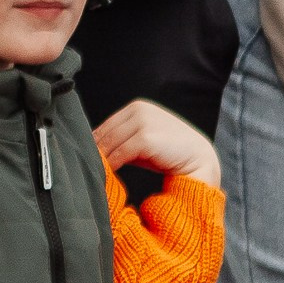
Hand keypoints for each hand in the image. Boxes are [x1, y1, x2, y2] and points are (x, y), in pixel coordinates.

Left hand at [93, 98, 220, 189]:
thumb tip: (95, 151)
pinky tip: (108, 174)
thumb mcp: (142, 142)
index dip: (94, 144)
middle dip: (95, 152)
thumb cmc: (169, 153)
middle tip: (84, 167)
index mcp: (137, 108)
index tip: (85, 158)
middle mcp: (139, 110)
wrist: (199, 160)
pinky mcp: (146, 137)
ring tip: (94, 173)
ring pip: (110, 143)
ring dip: (101, 159)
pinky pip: (119, 153)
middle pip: (105, 133)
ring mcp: (143, 122)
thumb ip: (121, 141)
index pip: (106, 126)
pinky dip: (111, 164)